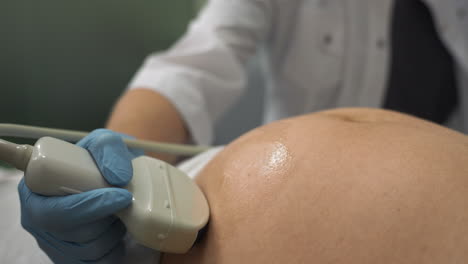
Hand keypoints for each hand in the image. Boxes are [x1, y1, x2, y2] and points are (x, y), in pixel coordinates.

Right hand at [19, 129, 142, 263]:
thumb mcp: (104, 142)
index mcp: (34, 189)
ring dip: (112, 228)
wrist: (116, 179)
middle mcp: (39, 219)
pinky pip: (100, 261)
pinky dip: (115, 245)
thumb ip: (108, 147)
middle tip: (126, 200)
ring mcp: (54, 242)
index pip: (49, 210)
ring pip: (88, 247)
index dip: (86, 207)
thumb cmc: (102, 162)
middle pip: (70, 232)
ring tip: (118, 208)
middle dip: (104, 217)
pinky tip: (116, 226)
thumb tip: (117, 177)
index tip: (119, 195)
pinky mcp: (73, 258)